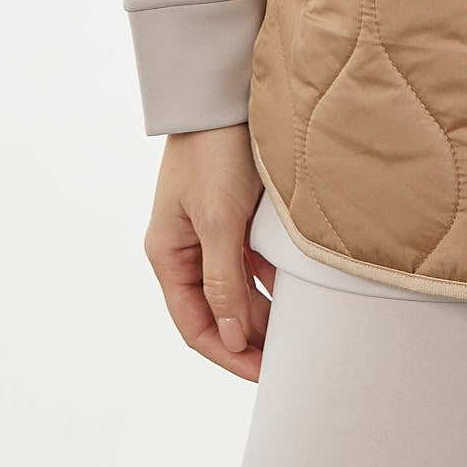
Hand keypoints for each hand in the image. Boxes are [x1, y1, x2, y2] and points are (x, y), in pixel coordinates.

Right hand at [144, 124, 275, 381]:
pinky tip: (296, 291)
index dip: (228, 354)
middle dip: (250, 337)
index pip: (195, 325)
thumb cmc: (213, 152)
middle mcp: (188, 248)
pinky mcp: (236, 212)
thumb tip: (232, 337)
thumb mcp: (218, 220)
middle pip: (218, 311)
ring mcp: (212, 230)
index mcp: (168, 255)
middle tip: (289, 358)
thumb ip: (224, 280)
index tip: (264, 373)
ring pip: (238, 287)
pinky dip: (272, 278)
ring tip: (297, 331)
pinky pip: (253, 260)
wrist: (225, 92)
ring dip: (264, 310)